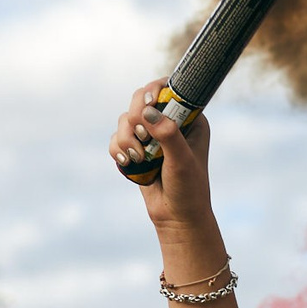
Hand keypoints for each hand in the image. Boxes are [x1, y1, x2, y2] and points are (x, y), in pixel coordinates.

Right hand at [110, 79, 215, 236]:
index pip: (169, 90)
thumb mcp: (182, 161)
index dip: (154, 89)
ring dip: (126, 138)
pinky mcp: (136, 149)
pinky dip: (118, 149)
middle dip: (136, 117)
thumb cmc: (188, 189)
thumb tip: (148, 112)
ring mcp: (150, 136)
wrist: (176, 217)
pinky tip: (127, 163)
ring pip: (125, 119)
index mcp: (189, 120)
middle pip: (140, 99)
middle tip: (142, 137)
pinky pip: (117, 138)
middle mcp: (169, 123)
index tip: (149, 101)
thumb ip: (168, 134)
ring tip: (137, 158)